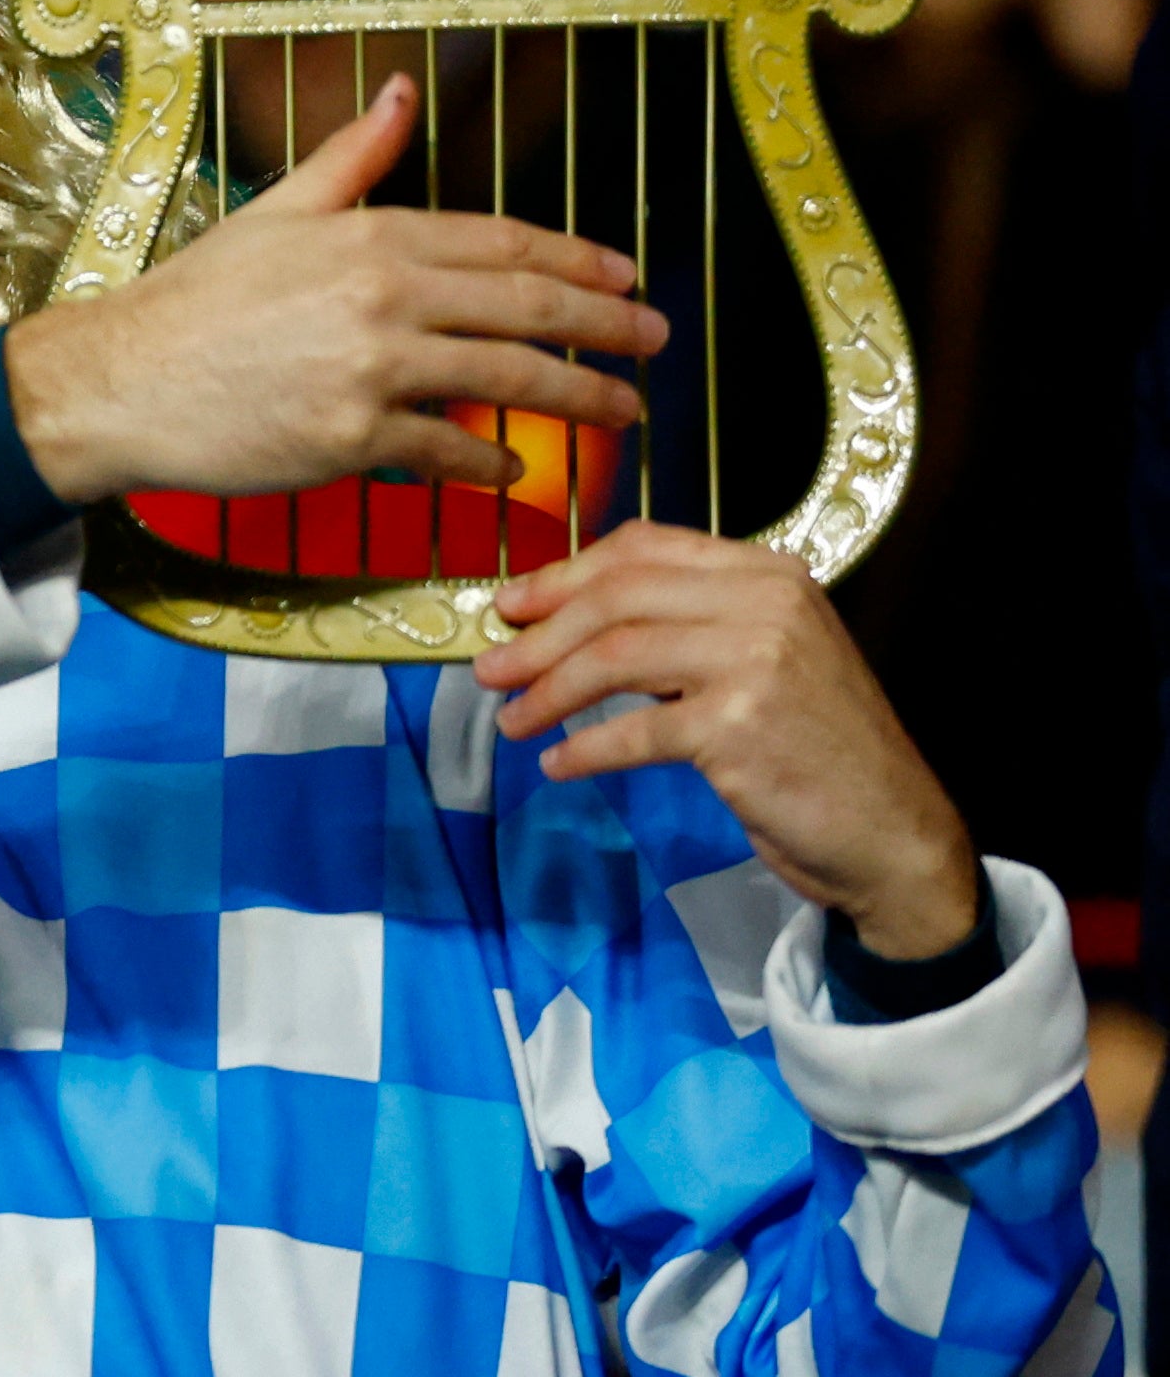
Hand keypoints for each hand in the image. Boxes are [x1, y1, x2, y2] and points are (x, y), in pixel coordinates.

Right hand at [0, 76, 658, 511]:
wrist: (116, 383)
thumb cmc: (191, 301)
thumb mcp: (275, 213)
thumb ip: (352, 159)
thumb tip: (401, 94)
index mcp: (373, 236)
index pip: (507, 244)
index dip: (581, 261)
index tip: (626, 279)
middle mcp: (385, 296)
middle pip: (530, 309)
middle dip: (608, 327)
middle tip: (656, 343)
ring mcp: (373, 368)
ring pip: (508, 380)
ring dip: (579, 396)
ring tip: (623, 410)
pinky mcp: (351, 436)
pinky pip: (448, 449)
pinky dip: (490, 461)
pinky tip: (516, 466)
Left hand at [480, 521, 983, 957]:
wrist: (889, 828)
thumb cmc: (812, 747)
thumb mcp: (761, 662)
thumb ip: (686, 631)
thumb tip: (563, 626)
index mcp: (771, 574)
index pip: (647, 548)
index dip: (563, 573)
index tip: (510, 605)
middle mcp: (769, 603)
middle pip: (618, 597)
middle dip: (539, 634)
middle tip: (488, 670)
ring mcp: (759, 661)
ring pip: (615, 656)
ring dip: (547, 690)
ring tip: (510, 720)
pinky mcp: (741, 726)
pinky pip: (633, 731)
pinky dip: (584, 749)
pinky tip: (558, 763)